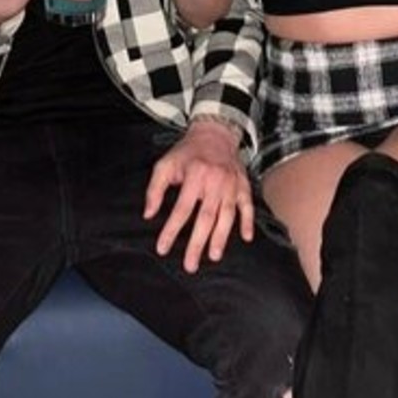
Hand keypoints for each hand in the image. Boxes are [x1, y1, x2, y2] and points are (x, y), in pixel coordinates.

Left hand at [143, 119, 253, 272]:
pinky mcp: (243, 185)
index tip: (163, 248)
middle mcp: (215, 181)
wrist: (215, 133)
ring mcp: (232, 184)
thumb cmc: (187, 152)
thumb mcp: (165, 164)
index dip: (171, 230)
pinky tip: (246, 238)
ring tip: (213, 256)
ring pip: (227, 216)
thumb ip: (155, 189)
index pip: (182, 209)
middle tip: (190, 265)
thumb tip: (148, 214)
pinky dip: (248, 222)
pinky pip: (247, 206)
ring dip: (221, 238)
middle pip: (206, 218)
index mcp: (194, 175)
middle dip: (197, 244)